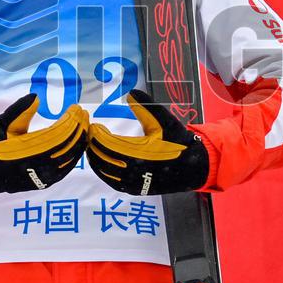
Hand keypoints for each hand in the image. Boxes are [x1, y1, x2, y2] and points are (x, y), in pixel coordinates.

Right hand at [0, 94, 88, 193]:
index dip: (69, 121)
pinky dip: (76, 154)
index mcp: (22, 151)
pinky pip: (66, 168)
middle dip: (78, 128)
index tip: (76, 108)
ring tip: (85, 125)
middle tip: (84, 114)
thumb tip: (36, 96)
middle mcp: (34, 167)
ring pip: (69, 159)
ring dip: (80, 140)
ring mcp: (41, 178)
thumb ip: (19, 111)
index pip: (55, 135)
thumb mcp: (2, 124)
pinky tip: (80, 141)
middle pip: (65, 146)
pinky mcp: (45, 183)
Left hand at [87, 89, 208, 195]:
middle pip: (101, 158)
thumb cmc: (177, 142)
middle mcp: (133, 171)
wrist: (193, 167)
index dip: (97, 134)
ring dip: (95, 158)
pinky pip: (111, 181)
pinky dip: (102, 171)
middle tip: (89, 134)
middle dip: (92, 145)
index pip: (107, 143)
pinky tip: (101, 161)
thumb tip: (131, 92)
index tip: (94, 125)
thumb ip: (145, 107)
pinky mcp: (134, 190)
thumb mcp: (164, 121)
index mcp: (138, 153)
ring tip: (92, 145)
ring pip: (103, 172)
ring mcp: (133, 183)